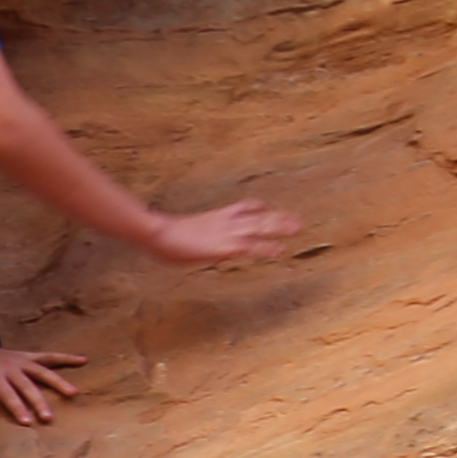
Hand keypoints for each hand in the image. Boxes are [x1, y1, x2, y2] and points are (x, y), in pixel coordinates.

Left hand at [0, 342, 83, 424]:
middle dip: (38, 401)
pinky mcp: (29, 356)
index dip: (17, 407)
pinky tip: (83, 360)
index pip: (7, 394)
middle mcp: (10, 367)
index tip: (27, 422)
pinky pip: (49, 356)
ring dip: (58, 381)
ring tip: (73, 393)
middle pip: (27, 385)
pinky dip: (66, 357)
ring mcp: (22, 360)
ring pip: (42, 371)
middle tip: (48, 417)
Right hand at [146, 199, 300, 268]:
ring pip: (260, 226)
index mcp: (215, 216)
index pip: (243, 207)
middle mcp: (226, 221)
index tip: (267, 208)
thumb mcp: (179, 231)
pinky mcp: (226, 246)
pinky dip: (267, 248)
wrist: (158, 233)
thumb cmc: (161, 235)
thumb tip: (182, 237)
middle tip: (295, 218)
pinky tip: (280, 250)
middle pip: (257, 214)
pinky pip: (253, 246)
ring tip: (298, 227)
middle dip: (277, 216)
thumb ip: (189, 234)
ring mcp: (227, 232)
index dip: (257, 208)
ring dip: (280, 226)